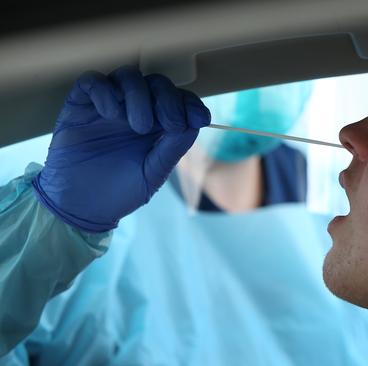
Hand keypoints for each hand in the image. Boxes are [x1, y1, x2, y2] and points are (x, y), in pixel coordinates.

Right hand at [32, 66, 210, 231]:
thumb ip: (173, 148)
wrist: (81, 207)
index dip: (191, 105)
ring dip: (140, 96)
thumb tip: (194, 123)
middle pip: (157, 84)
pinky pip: (92, 82)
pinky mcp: (80, 104)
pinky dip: (105, 91)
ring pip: (129, 77)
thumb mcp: (154, 172)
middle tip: (170, 124)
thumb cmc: (119, 191)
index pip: (179, 101)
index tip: (200, 119)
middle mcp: (135, 109)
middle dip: (169, 100)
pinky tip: (111, 114)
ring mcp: (109, 105)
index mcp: (157, 125)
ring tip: (140, 126)